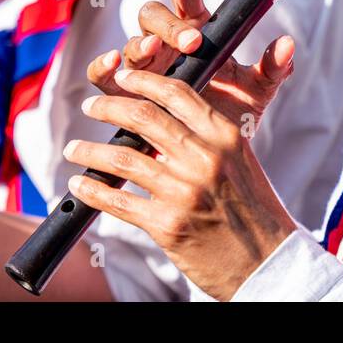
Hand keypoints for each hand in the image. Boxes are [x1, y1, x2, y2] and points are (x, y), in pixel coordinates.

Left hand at [64, 64, 296, 300]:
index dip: (142, 81)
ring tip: (74, 149)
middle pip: (143, 117)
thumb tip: (157, 123)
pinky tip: (79, 184)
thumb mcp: (238, 161)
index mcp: (225, 136)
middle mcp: (204, 158)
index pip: (176, 93)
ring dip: (89, 151)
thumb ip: (204, 139)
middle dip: (107, 108)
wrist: (268, 263)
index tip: (122, 79)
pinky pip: (117, 201)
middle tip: (90, 108)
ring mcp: (184, 192)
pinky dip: (92, 190)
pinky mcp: (167, 225)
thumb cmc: (253, 210)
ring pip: (122, 158)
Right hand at [85, 0, 294, 136]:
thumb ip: (272, 69)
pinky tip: (112, 63)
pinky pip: (103, 75)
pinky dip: (103, 66)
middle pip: (153, 15)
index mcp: (197, 32)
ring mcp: (142, 66)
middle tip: (192, 41)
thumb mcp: (256, 93)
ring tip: (154, 48)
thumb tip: (288, 45)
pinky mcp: (122, 92)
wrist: (210, 156)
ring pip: (131, 41)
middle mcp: (165, 43)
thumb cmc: (230, 115)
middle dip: (170, 24)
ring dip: (141, 43)